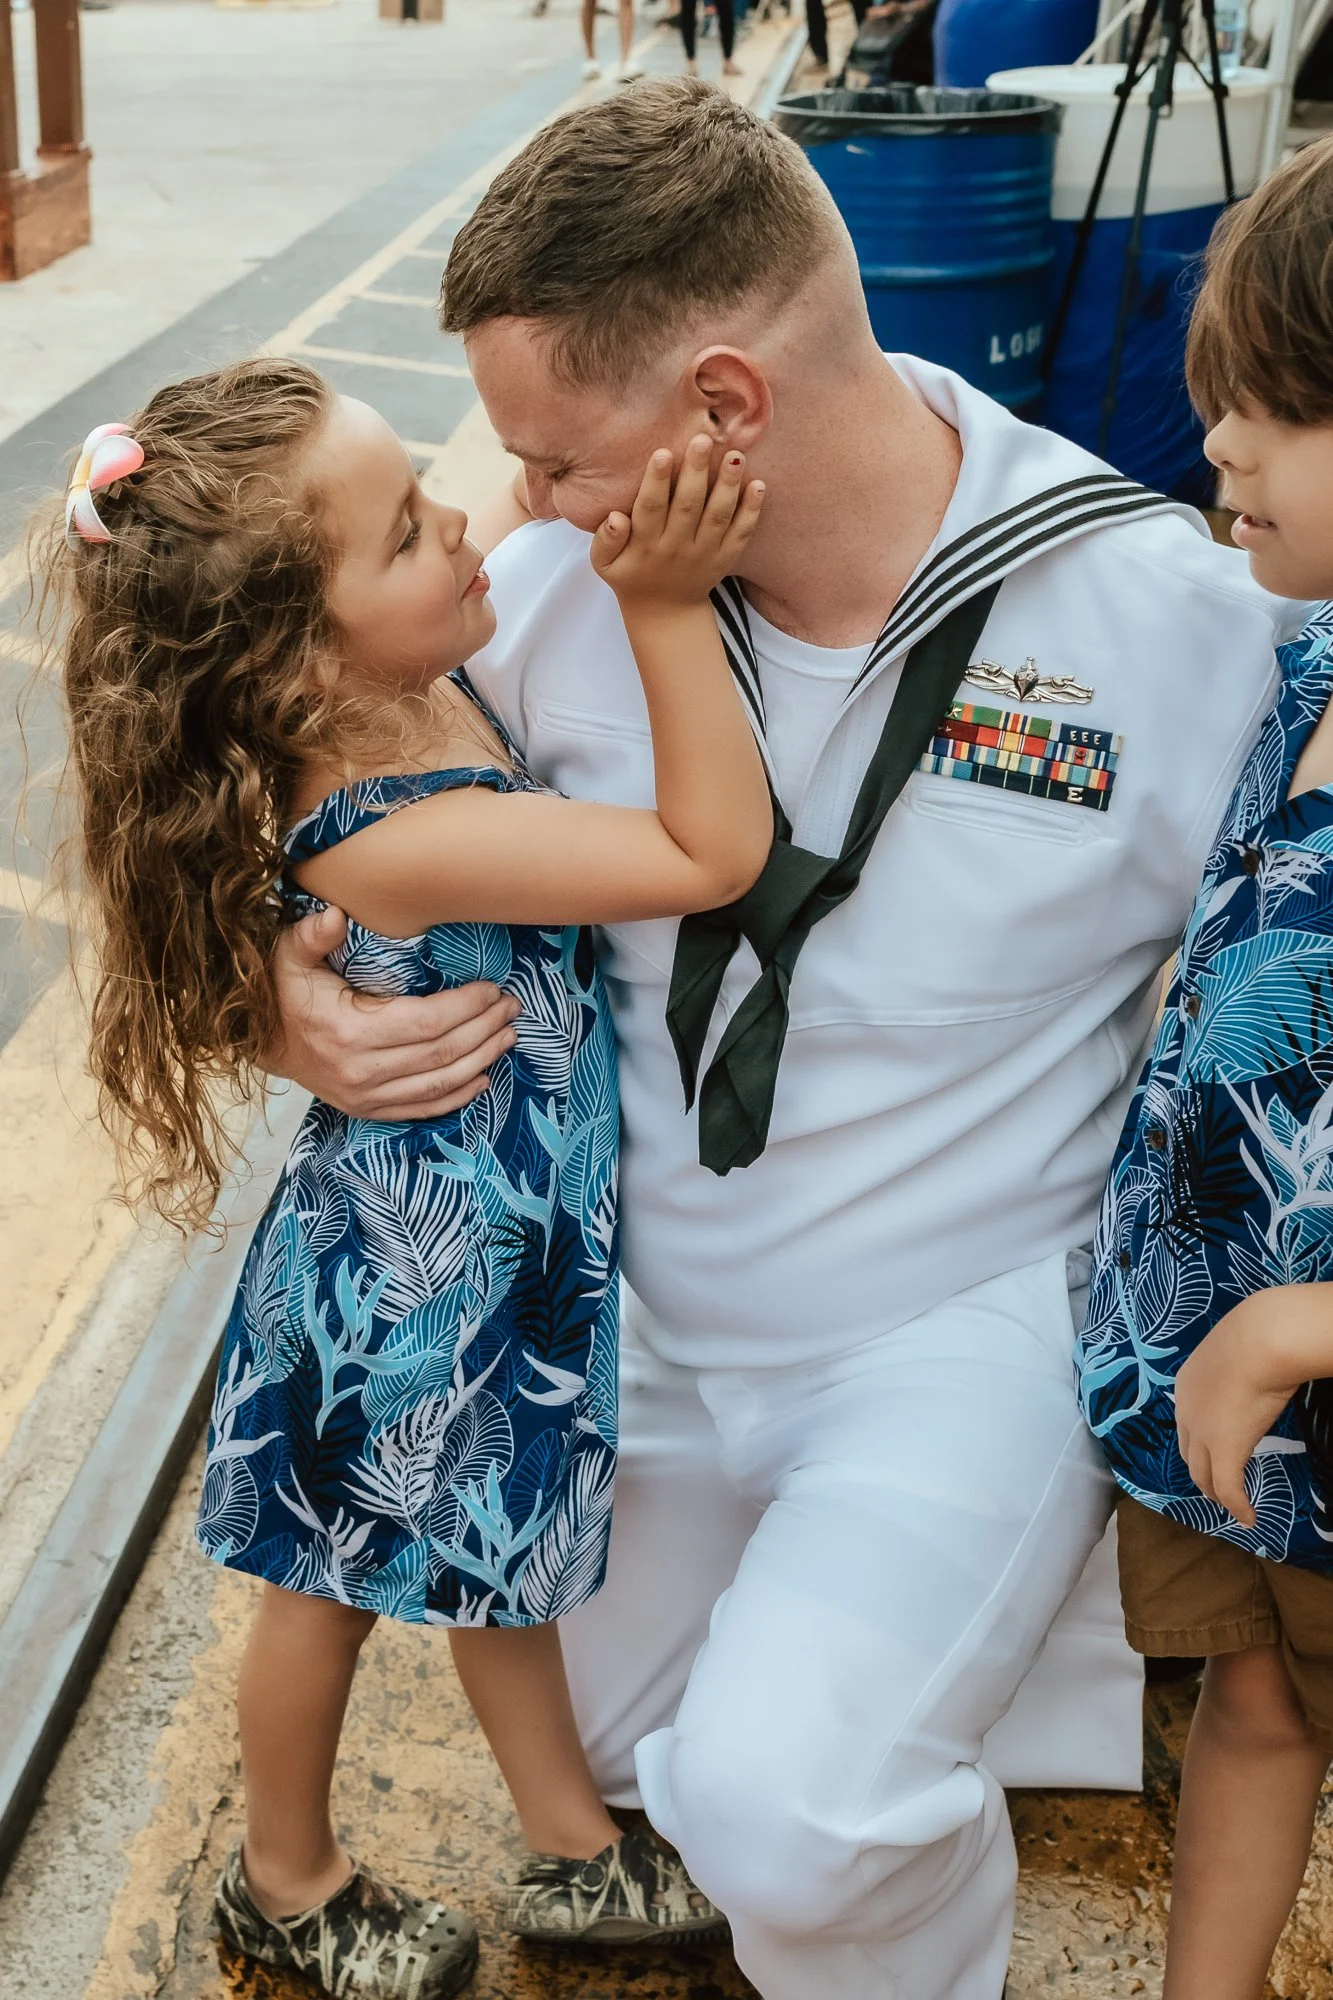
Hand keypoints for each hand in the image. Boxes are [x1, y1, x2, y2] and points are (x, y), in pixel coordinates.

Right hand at [268, 905, 519, 1120]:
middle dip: (484, 1029)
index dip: (466, 1006)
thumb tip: (336, 915)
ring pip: (438, 1084)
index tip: (491, 988)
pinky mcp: (366, 1109)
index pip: (426, 1021)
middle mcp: (360, 1070)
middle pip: (441, 1053)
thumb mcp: (289, 955)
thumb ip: (313, 935)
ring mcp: (364, 1096)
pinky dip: (456, 1096)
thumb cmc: (283, 991)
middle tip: (511, 1007)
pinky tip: (483, 1078)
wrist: (260, 1041)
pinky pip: (421, 1109)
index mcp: (349, 1031)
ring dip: (481, 1060)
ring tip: (508, 1035)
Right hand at [590, 434, 764, 608]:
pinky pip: (741, 534)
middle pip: (688, 506)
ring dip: (728, 485)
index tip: (663, 453)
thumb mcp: (605, 564)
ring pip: (718, 516)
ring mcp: (704, 554)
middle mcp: (677, 548)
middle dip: (696, 471)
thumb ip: (606, 539)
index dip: (656, 481)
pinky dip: (752, 511)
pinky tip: (759, 485)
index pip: (650, 508)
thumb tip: (616, 517)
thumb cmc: (630, 574)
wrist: (664, 612)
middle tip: (704, 439)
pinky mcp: (725, 558)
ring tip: (736, 455)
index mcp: (645, 544)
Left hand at [1175, 1290, 1313, 1526]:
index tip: (1209, 1453)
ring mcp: (1202, 1433)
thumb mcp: (1236, 1351)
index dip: (1197, 1442)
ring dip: (1215, 1492)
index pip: (1186, 1422)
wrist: (1260, 1340)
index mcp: (1186, 1383)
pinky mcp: (1224, 1451)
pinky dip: (1236, 1505)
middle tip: (1215, 1487)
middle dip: (1201, 1472)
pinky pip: (1228, 1488)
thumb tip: (1256, 1367)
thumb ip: (1236, 1367)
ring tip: (1228, 1505)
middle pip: (1189, 1452)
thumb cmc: (1256, 1337)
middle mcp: (1185, 1410)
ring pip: (1203, 1474)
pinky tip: (1248, 1517)